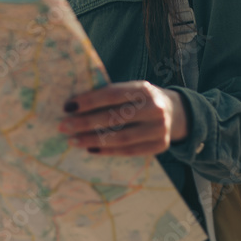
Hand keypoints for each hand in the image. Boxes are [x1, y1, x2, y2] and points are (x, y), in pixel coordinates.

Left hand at [57, 81, 188, 155]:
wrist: (176, 113)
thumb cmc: (143, 100)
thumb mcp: (133, 90)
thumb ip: (112, 96)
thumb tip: (76, 106)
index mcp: (144, 89)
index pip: (112, 94)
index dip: (89, 101)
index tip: (68, 106)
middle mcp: (154, 108)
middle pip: (114, 117)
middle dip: (85, 122)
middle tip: (64, 126)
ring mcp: (159, 128)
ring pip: (121, 137)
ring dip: (93, 140)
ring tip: (73, 140)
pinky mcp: (159, 145)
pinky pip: (129, 150)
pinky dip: (108, 151)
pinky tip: (91, 149)